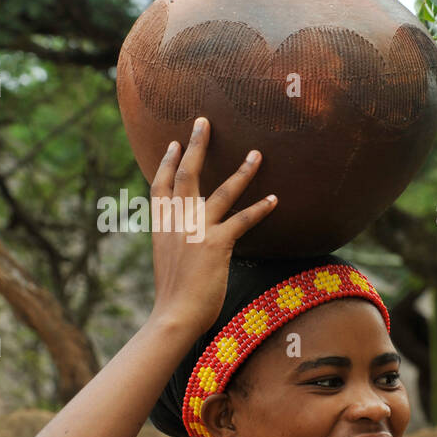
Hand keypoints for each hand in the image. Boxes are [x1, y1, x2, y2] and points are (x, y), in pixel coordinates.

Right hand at [148, 116, 276, 335]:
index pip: (161, 185)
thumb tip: (188, 241)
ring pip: (222, 191)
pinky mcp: (217, 243)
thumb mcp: (169, 261)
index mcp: (161, 225)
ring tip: (257, 154)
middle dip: (196, 145)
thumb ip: (177, 243)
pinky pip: (243, 219)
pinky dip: (260, 208)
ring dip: (242, 171)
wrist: (173, 315)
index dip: (168, 162)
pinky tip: (275, 198)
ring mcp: (196, 230)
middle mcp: (177, 221)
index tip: (174, 142)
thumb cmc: (174, 296)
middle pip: (187, 175)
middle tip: (204, 121)